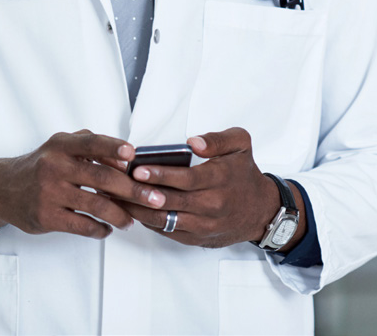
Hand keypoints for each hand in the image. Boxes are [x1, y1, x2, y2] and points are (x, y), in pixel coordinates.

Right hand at [0, 130, 167, 239]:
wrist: (3, 189)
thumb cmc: (41, 166)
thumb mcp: (60, 146)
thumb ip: (90, 146)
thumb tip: (124, 158)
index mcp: (61, 145)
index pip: (92, 143)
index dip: (113, 148)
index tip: (133, 155)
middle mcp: (55, 166)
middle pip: (102, 178)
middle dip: (133, 190)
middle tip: (154, 199)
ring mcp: (50, 192)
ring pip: (96, 205)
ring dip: (120, 215)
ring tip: (132, 220)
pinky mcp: (46, 217)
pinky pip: (82, 225)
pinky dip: (100, 229)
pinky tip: (107, 229)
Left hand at [119, 127, 305, 249]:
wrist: (260, 210)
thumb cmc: (244, 173)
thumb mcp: (240, 144)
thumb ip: (218, 139)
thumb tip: (194, 142)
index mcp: (219, 179)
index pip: (185, 179)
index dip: (160, 175)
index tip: (138, 169)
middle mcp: (211, 205)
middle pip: (171, 201)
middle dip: (141, 193)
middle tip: (117, 183)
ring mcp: (203, 224)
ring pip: (165, 219)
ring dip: (139, 209)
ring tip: (116, 196)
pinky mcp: (196, 238)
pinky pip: (168, 231)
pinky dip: (148, 221)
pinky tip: (131, 209)